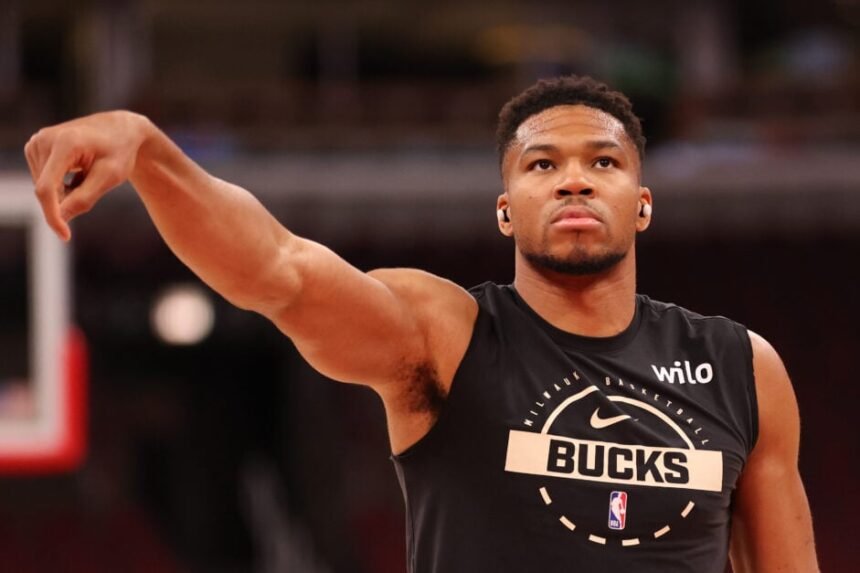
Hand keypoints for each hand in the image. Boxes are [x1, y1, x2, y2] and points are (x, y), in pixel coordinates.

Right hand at [24, 111, 150, 240]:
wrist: (120, 129)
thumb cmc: (119, 152)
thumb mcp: (109, 177)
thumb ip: (85, 198)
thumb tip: (61, 217)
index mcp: (65, 143)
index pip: (47, 188)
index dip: (52, 215)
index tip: (64, 236)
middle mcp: (44, 140)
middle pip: (45, 190)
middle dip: (66, 201)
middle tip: (93, 187)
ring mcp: (37, 142)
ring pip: (43, 187)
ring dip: (64, 192)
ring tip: (87, 174)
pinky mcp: (35, 147)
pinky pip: (43, 180)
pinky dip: (60, 185)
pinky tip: (78, 171)